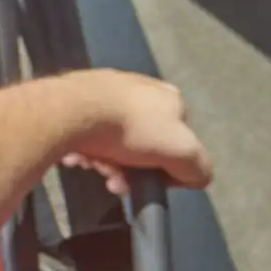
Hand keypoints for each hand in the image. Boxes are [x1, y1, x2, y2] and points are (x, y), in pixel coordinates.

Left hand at [57, 70, 211, 194]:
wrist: (72, 111)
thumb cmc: (129, 128)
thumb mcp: (180, 151)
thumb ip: (197, 167)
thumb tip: (198, 178)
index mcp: (170, 98)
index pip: (178, 140)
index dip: (167, 166)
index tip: (150, 181)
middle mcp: (141, 89)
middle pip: (142, 143)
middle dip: (131, 170)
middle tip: (115, 182)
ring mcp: (108, 91)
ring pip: (114, 140)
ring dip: (106, 162)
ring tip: (94, 167)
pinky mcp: (78, 98)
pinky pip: (88, 132)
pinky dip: (86, 149)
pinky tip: (78, 156)